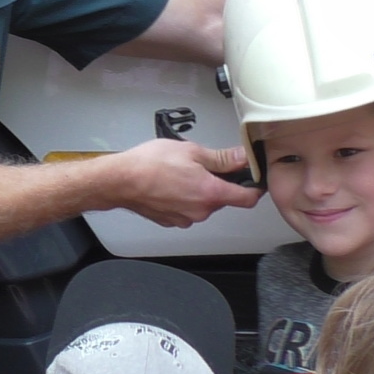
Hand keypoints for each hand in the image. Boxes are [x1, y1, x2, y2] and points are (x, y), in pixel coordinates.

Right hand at [107, 140, 263, 226]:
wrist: (119, 181)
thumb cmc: (149, 165)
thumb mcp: (191, 151)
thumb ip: (222, 158)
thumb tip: (243, 158)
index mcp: (211, 193)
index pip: (247, 199)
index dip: (254, 189)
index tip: (253, 181)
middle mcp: (201, 211)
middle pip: (222, 199)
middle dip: (217, 184)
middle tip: (200, 166)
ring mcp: (185, 219)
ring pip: (203, 205)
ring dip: (198, 191)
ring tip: (179, 174)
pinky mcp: (171, 221)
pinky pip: (186, 210)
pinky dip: (182, 199)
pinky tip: (169, 185)